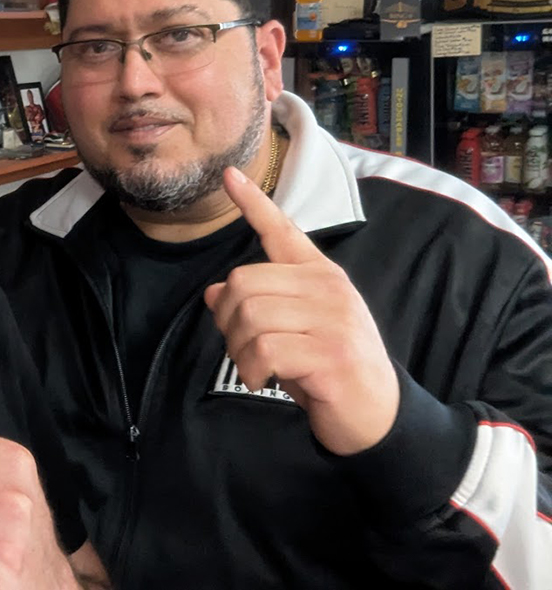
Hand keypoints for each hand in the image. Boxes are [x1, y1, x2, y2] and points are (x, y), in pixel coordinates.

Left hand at [203, 167, 399, 455]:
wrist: (377, 416)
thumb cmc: (327, 368)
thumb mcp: (289, 330)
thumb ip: (257, 306)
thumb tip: (213, 292)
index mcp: (320, 275)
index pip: (282, 230)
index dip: (253, 203)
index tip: (229, 175)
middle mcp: (329, 287)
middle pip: (242, 283)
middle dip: (227, 321)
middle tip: (244, 348)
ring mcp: (334, 319)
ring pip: (250, 317)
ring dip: (239, 351)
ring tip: (258, 367)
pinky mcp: (331, 353)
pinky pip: (264, 350)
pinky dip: (253, 370)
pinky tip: (267, 380)